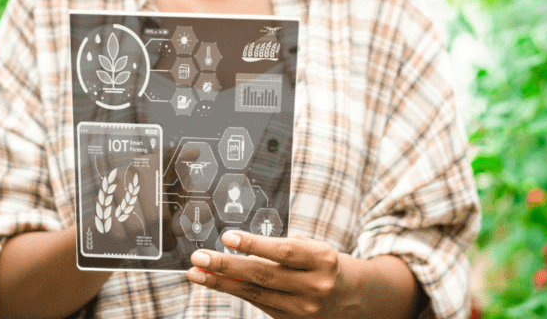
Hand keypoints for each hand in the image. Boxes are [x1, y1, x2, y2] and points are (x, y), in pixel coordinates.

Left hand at [186, 231, 361, 318]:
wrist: (350, 296)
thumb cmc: (322, 263)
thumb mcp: (313, 247)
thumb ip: (281, 246)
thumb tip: (237, 244)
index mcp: (323, 260)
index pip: (283, 252)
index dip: (254, 244)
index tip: (227, 237)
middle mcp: (314, 287)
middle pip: (263, 275)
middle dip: (227, 266)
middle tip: (199, 257)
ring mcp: (303, 309)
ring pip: (255, 293)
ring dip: (221, 283)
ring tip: (197, 273)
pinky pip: (257, 304)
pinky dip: (234, 292)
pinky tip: (216, 283)